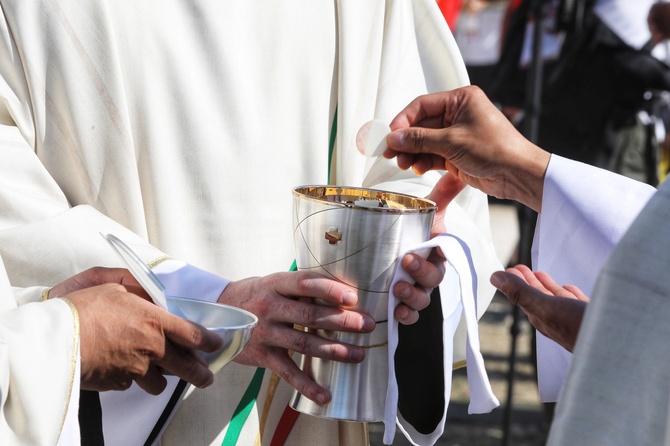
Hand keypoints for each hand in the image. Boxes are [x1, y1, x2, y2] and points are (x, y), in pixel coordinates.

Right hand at [52, 268, 223, 394]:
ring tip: (159, 372)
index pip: (194, 335)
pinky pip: (131, 385)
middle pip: (187, 368)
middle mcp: (151, 350)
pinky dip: (131, 379)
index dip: (209, 341)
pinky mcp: (117, 384)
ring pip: (159, 383)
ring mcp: (135, 371)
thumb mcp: (114, 286)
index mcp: (155, 323)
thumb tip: (151, 290)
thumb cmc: (82, 309)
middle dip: (200, 374)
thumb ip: (139, 289)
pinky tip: (122, 368)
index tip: (215, 344)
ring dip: (161, 378)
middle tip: (206, 377)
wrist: (55, 339)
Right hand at [218, 272, 374, 404]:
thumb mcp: (275, 281)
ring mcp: (265, 333)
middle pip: (310, 315)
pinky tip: (325, 394)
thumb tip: (344, 291)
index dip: (329, 289)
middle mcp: (270, 307)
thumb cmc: (258, 294)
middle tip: (367, 325)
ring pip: (304, 343)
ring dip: (334, 350)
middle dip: (342, 321)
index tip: (352, 296)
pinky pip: (287, 372)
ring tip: (358, 354)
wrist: (219, 311)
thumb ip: (302, 286)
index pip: (305, 283)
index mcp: (276, 284)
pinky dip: (307, 385)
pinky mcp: (262, 356)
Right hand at [384, 86, 550, 211]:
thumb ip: (419, 139)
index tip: (390, 135)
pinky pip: (432, 154)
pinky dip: (423, 160)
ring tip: (404, 163)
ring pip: (425, 141)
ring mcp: (457, 134)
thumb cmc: (496, 149)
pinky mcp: (457, 152)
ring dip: (413, 153)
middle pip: (421, 125)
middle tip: (391, 152)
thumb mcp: (452, 142)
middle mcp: (458, 114)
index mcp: (461, 99)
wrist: (517, 174)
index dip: (403, 120)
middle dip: (406, 140)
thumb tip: (394, 138)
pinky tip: (418, 167)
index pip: (422, 105)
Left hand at [392, 173, 464, 323]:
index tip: (421, 250)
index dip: (433, 259)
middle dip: (421, 274)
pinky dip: (405, 317)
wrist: (385, 247)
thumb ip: (442, 193)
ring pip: (422, 301)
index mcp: (435, 253)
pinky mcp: (402, 304)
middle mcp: (428, 273)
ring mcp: (417, 290)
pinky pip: (410, 316)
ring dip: (412, 297)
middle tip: (405, 262)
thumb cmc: (409, 231)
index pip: (442, 258)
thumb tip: (459, 172)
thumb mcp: (425, 212)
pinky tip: (396, 312)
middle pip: (433, 281)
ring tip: (397, 289)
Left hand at [490, 264, 588, 351]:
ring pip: (557, 300)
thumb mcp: (547, 307)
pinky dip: (570, 294)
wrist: (624, 347)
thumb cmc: (583, 329)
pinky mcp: (595, 319)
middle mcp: (560, 322)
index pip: (524, 297)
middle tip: (519, 268)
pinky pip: (577, 304)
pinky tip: (569, 289)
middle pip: (539, 298)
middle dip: (528, 282)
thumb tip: (494, 277)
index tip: (509, 269)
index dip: (516, 283)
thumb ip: (521, 292)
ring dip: (547, 286)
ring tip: (539, 274)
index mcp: (546, 320)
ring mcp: (577, 322)